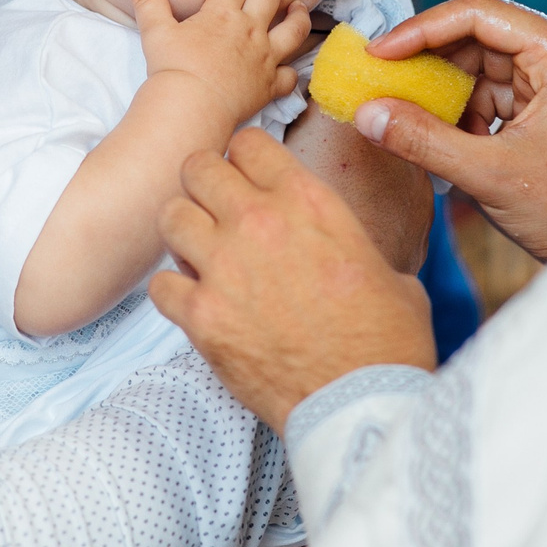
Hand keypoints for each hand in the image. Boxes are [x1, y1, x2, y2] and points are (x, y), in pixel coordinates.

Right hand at [128, 0, 309, 130]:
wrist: (192, 106)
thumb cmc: (172, 68)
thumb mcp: (155, 30)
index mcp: (223, 12)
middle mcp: (250, 29)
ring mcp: (265, 57)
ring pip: (293, 29)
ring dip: (298, 15)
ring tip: (299, 7)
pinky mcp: (270, 85)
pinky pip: (290, 76)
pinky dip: (292, 71)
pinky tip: (290, 68)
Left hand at [150, 128, 434, 431]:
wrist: (361, 402)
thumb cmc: (385, 341)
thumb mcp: (385, 266)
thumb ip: (344, 238)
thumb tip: (341, 241)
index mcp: (307, 201)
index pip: (247, 143)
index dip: (244, 159)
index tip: (247, 177)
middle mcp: (258, 223)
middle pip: (198, 167)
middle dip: (205, 185)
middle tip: (216, 210)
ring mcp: (224, 268)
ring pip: (170, 216)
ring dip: (184, 233)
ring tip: (202, 255)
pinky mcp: (201, 317)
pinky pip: (160, 284)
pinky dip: (174, 293)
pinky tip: (197, 303)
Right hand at [354, 0, 546, 262]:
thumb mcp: (488, 175)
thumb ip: (422, 140)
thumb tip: (367, 113)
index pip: (478, 12)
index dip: (421, 29)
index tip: (378, 53)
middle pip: (478, 34)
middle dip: (428, 61)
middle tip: (382, 84)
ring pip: (482, 65)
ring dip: (444, 90)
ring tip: (408, 119)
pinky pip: (495, 92)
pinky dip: (464, 111)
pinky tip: (443, 139)